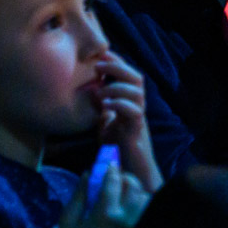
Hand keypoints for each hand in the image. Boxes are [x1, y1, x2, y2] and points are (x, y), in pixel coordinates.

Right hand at [56, 163, 148, 227]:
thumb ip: (77, 199)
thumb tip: (87, 174)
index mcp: (107, 213)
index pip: (113, 179)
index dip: (110, 170)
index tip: (108, 167)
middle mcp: (131, 216)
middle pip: (133, 184)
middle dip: (125, 179)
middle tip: (117, 182)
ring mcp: (145, 226)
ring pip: (146, 197)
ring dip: (137, 193)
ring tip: (126, 199)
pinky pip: (154, 212)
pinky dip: (146, 208)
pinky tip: (136, 215)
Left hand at [95, 54, 162, 191]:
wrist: (130, 173)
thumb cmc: (118, 150)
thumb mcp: (105, 125)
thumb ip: (101, 110)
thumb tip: (90, 94)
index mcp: (128, 102)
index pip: (126, 76)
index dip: (116, 63)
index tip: (99, 54)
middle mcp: (136, 107)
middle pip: (136, 78)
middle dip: (118, 67)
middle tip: (99, 65)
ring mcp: (138, 119)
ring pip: (137, 92)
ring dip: (118, 86)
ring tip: (100, 90)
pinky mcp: (137, 132)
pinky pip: (134, 112)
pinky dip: (120, 105)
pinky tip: (106, 106)